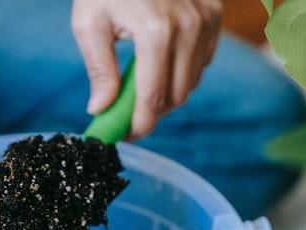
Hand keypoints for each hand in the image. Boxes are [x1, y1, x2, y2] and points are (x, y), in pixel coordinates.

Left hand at [72, 0, 221, 137]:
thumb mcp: (90, 22)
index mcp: (156, 32)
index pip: (153, 98)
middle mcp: (189, 28)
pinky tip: (162, 60)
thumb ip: (99, 69)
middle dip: (152, 112)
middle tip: (128, 114)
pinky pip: (203, 62)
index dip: (139, 125)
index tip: (125, 136)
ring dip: (168, 93)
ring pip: (192, 83)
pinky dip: (183, 70)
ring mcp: (206, 21)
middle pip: (176, 97)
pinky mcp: (215, 16)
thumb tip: (100, 110)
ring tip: (141, 84)